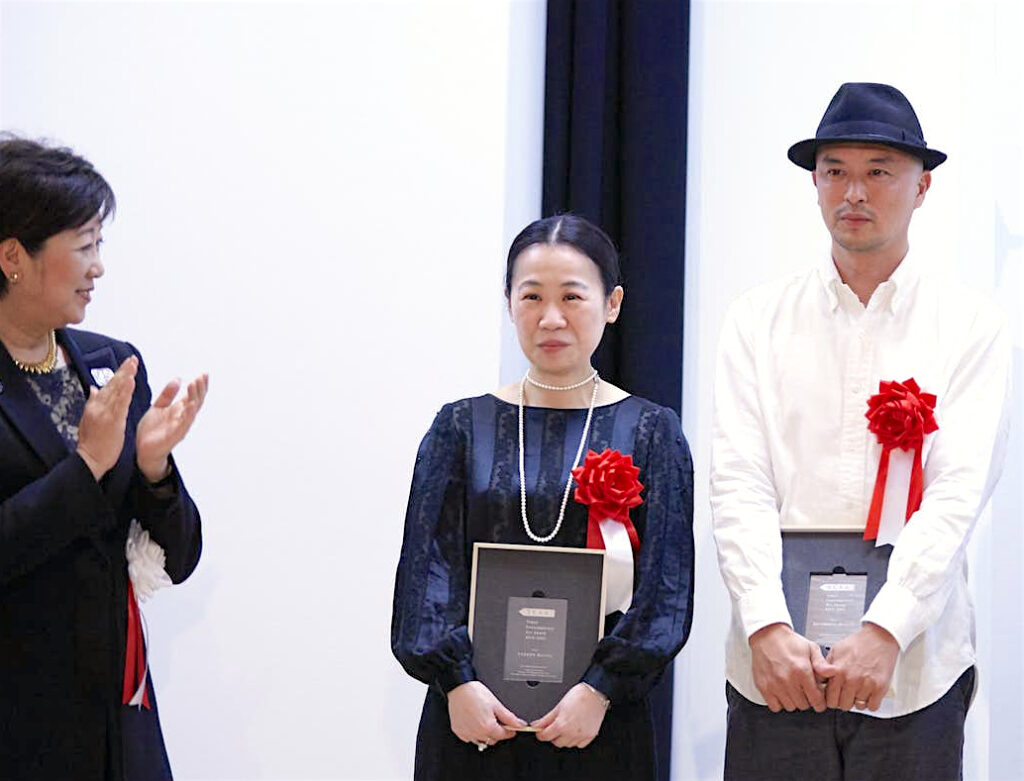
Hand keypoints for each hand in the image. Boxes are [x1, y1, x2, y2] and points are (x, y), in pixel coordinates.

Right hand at [76, 356, 137, 479]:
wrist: (90, 460)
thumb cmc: (91, 443)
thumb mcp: (88, 420)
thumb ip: (93, 403)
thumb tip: (94, 389)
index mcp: (93, 406)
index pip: (107, 386)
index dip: (117, 374)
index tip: (126, 364)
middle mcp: (98, 407)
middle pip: (112, 385)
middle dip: (123, 371)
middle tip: (132, 359)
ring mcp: (105, 413)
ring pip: (116, 392)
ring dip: (125, 377)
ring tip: (133, 365)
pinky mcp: (113, 421)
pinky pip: (121, 404)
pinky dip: (125, 392)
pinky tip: (131, 382)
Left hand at [136, 373, 208, 481]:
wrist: (142, 451)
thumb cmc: (152, 431)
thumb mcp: (158, 407)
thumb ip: (167, 394)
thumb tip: (178, 378)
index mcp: (179, 410)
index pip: (193, 395)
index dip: (199, 385)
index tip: (204, 374)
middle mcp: (183, 417)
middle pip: (196, 401)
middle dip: (200, 388)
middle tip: (201, 376)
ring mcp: (181, 426)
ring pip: (192, 410)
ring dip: (195, 397)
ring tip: (195, 384)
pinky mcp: (175, 435)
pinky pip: (184, 424)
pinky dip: (189, 414)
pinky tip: (190, 405)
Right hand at [447, 681, 522, 746]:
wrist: (459, 688)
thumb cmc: (475, 693)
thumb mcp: (496, 704)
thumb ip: (509, 717)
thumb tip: (519, 724)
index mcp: (488, 727)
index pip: (503, 735)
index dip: (509, 731)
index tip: (511, 729)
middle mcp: (477, 733)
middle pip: (492, 739)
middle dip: (497, 733)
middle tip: (497, 721)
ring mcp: (467, 733)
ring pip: (481, 741)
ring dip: (485, 735)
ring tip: (485, 721)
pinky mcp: (459, 732)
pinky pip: (469, 738)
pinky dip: (474, 733)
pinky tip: (474, 723)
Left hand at [532, 683, 607, 748]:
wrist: (595, 694)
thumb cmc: (579, 696)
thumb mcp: (559, 706)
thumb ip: (546, 719)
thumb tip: (536, 725)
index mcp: (562, 725)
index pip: (546, 736)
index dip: (541, 734)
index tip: (540, 731)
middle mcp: (571, 733)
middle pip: (556, 742)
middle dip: (553, 735)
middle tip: (554, 726)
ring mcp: (581, 736)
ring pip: (568, 744)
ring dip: (564, 738)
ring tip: (566, 726)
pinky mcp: (590, 736)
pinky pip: (579, 744)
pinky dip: (575, 740)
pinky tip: (575, 730)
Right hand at [749, 622, 835, 712]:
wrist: (766, 635)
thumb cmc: (788, 642)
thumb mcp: (810, 648)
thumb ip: (822, 663)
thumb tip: (833, 673)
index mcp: (802, 671)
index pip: (816, 700)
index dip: (820, 702)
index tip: (819, 700)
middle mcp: (788, 680)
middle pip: (804, 705)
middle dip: (807, 700)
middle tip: (805, 690)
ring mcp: (774, 685)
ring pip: (790, 707)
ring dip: (793, 701)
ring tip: (793, 690)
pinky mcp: (763, 687)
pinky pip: (775, 706)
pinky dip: (779, 703)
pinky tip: (782, 693)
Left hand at [824, 622, 898, 711]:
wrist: (879, 638)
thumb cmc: (858, 643)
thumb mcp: (836, 651)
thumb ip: (826, 666)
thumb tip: (818, 679)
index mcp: (838, 671)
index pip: (829, 699)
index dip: (831, 699)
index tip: (834, 697)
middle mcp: (851, 680)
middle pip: (843, 705)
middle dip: (844, 701)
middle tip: (847, 693)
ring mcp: (866, 685)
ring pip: (858, 706)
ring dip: (858, 701)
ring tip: (859, 690)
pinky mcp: (880, 688)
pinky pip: (873, 707)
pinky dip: (870, 702)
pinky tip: (869, 693)